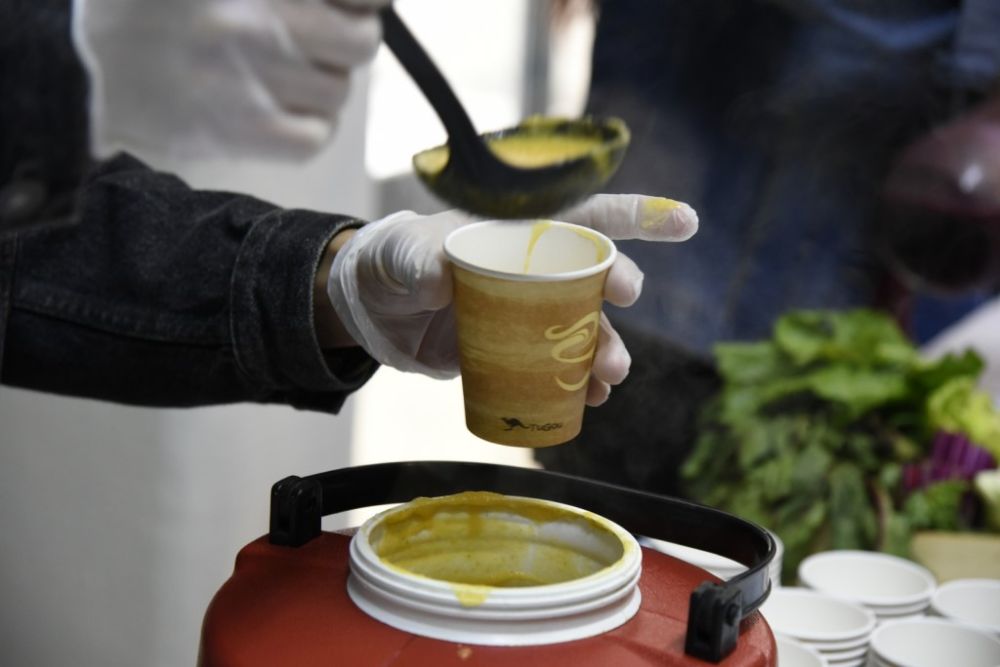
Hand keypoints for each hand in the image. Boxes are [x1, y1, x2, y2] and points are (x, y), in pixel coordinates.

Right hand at [74, 0, 388, 159]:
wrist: (79, 63)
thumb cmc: (147, 7)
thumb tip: (368, 2)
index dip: (364, 2)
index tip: (349, 6)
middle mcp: (258, 21)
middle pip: (361, 42)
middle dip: (348, 42)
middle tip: (320, 43)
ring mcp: (252, 78)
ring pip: (339, 92)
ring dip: (322, 86)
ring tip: (282, 77)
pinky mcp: (242, 131)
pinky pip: (315, 137)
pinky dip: (308, 127)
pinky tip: (279, 110)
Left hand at [326, 195, 698, 405]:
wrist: (371, 314)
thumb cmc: (391, 262)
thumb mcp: (399, 255)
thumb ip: (417, 260)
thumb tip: (442, 274)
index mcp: (515, 232)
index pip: (582, 217)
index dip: (636, 217)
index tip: (685, 224)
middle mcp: (531, 270)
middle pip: (591, 276)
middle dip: (617, 289)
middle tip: (625, 303)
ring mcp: (525, 312)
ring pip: (581, 328)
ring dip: (604, 349)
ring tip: (611, 376)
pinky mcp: (513, 351)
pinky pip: (555, 369)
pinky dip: (576, 386)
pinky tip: (591, 401)